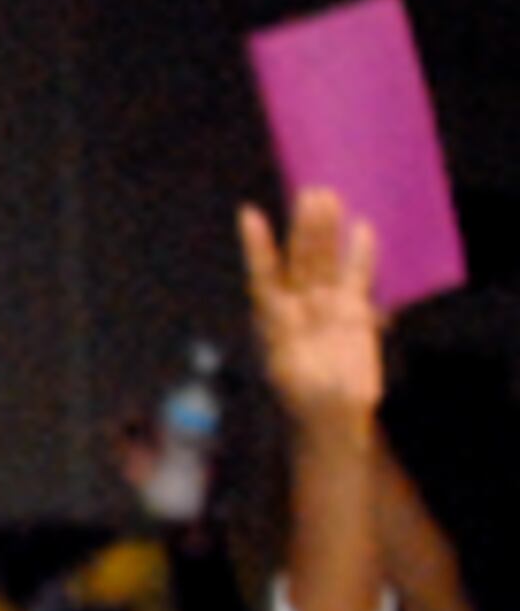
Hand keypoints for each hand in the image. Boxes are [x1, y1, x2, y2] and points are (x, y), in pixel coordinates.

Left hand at [240, 189, 383, 444]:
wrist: (332, 417)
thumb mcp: (286, 371)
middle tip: (309, 193)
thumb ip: (283, 338)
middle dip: (303, 229)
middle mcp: (296, 305)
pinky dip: (360, 255)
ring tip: (326, 197)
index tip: (248, 215)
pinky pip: (356, 277)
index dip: (257, 246)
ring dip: (326, 232)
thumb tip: (280, 313)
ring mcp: (325, 305)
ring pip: (325, 261)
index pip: (264, 274)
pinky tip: (362, 228)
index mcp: (272, 318)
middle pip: (300, 260)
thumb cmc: (302, 399)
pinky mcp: (353, 311)